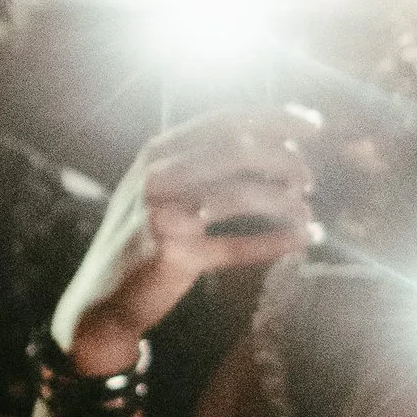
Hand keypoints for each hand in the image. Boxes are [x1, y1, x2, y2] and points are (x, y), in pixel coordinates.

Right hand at [48, 106, 320, 375]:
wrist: (103, 297)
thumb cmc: (142, 238)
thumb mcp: (156, 187)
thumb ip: (197, 161)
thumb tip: (272, 142)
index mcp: (156, 151)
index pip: (224, 120)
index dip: (275, 118)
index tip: (313, 125)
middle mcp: (156, 176)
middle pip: (236, 150)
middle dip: (285, 159)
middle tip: (308, 178)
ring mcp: (163, 214)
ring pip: (241, 195)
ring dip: (285, 202)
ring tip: (307, 213)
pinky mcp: (175, 255)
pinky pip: (239, 246)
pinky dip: (279, 242)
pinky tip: (305, 239)